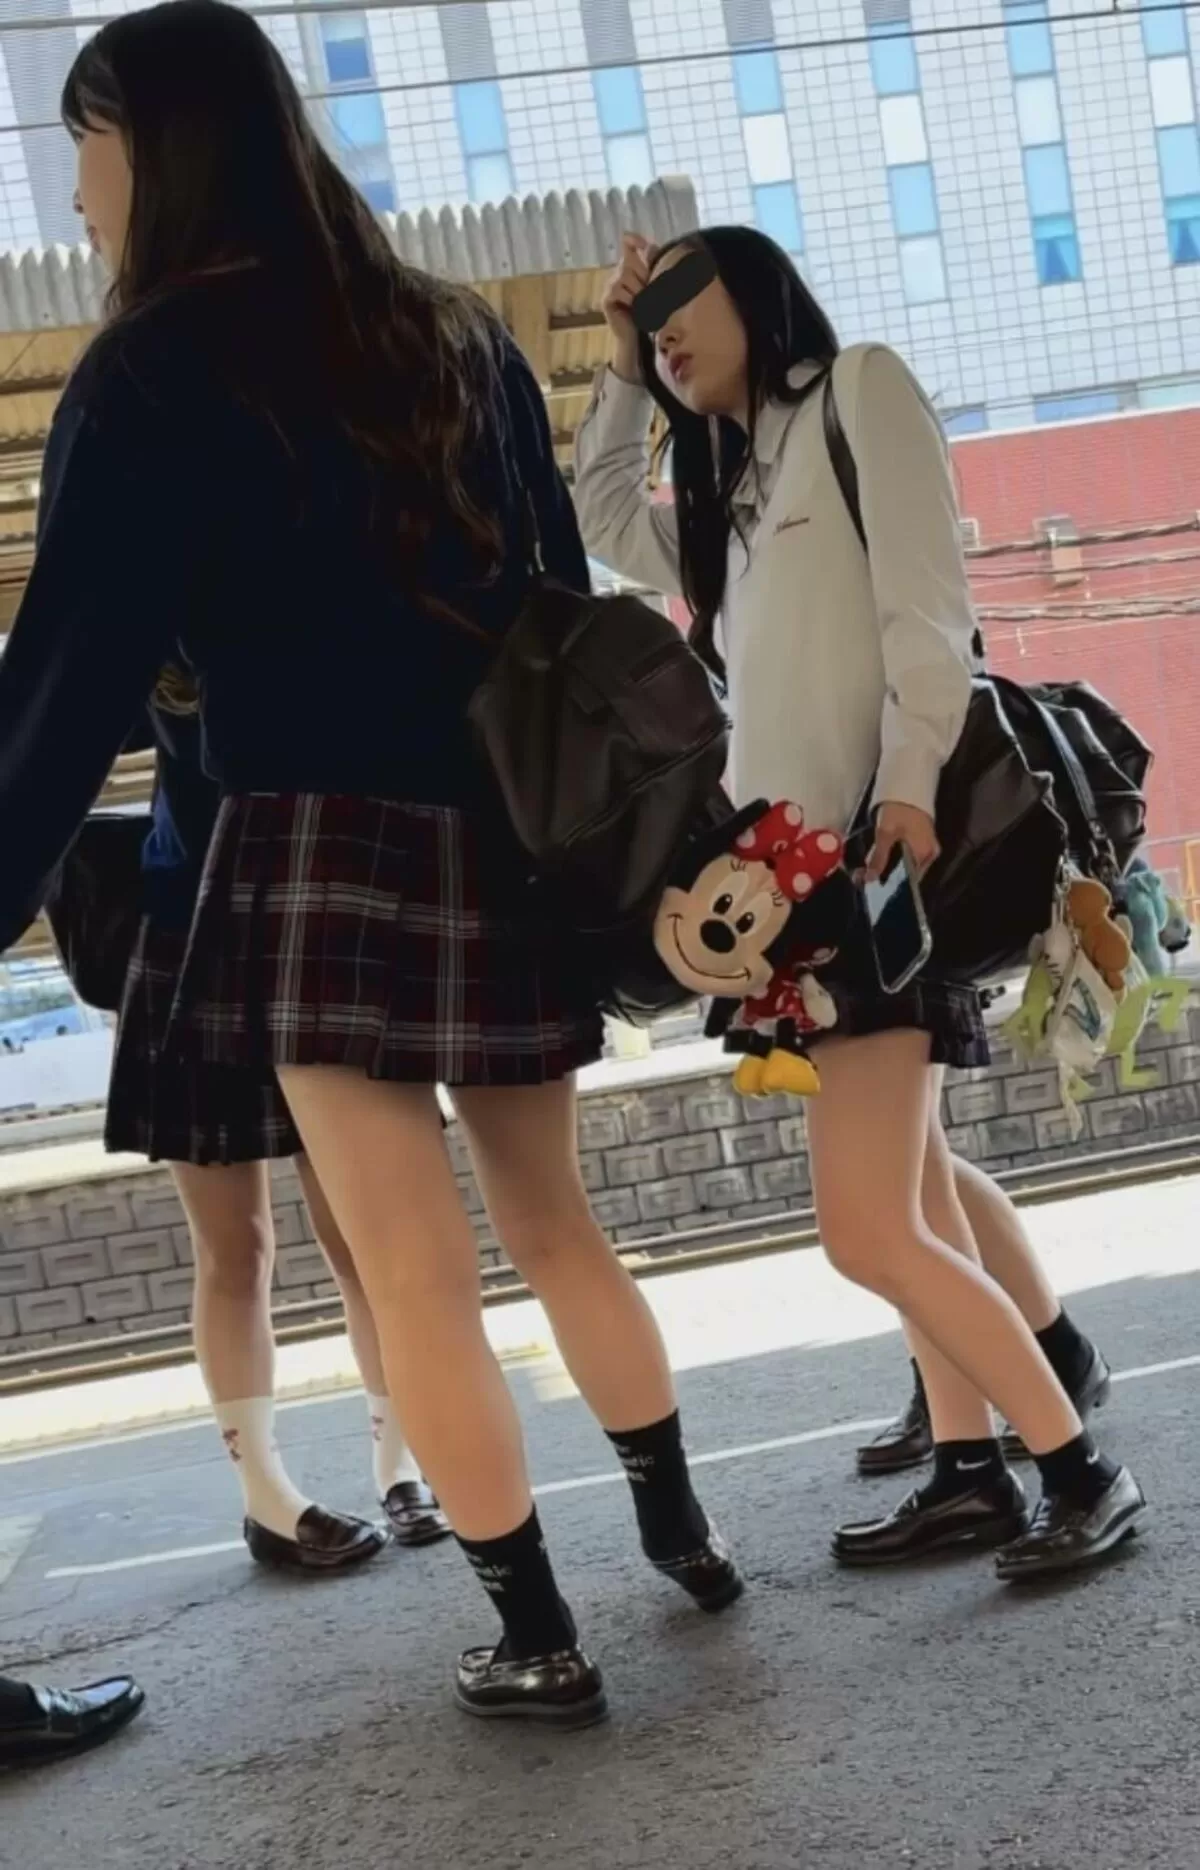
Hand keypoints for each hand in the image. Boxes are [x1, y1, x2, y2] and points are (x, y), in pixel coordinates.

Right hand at [601, 234, 652, 382]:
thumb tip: (651, 246)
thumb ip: (654, 267)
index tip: (630, 236)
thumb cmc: (652, 313)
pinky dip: (629, 297)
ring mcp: (611, 285)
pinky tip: (633, 307)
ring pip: (624, 274)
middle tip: (648, 290)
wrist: (641, 338)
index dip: (634, 240)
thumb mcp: (657, 288)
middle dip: (642, 273)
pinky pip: (618, 288)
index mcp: (633, 268)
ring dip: (638, 288)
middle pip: (629, 260)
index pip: (630, 245)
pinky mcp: (606, 298)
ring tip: (642, 301)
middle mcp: (620, 273)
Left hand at [864, 801, 939, 882]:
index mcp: (924, 855)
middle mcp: (930, 855)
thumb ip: (878, 858)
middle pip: (907, 874)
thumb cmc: (898, 809)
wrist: (907, 785)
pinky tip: (881, 858)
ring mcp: (928, 847)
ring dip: (889, 867)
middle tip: (865, 877)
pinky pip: (908, 856)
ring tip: (869, 870)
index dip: (889, 886)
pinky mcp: (922, 840)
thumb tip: (869, 880)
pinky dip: (895, 858)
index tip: (870, 887)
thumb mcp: (885, 833)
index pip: (908, 881)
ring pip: (906, 865)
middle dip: (886, 877)